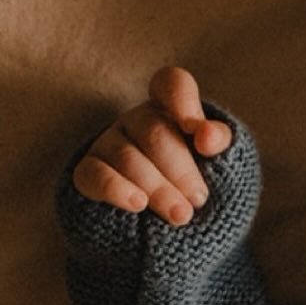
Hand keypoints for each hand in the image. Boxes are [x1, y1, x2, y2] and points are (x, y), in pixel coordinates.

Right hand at [72, 67, 232, 224]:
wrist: (166, 220)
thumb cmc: (195, 179)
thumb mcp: (216, 157)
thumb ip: (218, 139)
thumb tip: (208, 136)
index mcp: (170, 107)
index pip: (172, 84)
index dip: (183, 102)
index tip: (198, 133)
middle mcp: (137, 120)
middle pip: (156, 132)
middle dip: (181, 169)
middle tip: (199, 199)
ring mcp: (108, 143)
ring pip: (129, 158)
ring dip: (158, 189)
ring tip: (181, 215)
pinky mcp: (88, 172)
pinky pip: (96, 176)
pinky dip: (117, 190)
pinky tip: (138, 204)